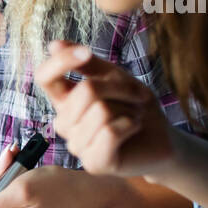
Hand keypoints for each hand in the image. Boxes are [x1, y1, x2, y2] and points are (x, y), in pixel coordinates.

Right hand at [36, 40, 174, 177]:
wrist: (162, 139)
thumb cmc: (136, 107)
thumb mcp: (116, 78)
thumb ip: (87, 65)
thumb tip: (54, 44)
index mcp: (65, 101)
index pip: (45, 78)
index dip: (61, 62)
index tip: (86, 52)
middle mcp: (65, 124)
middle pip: (85, 91)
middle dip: (120, 88)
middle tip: (135, 96)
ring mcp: (77, 145)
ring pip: (100, 111)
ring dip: (128, 108)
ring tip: (134, 116)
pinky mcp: (94, 163)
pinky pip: (110, 132)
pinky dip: (131, 125)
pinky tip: (134, 129)